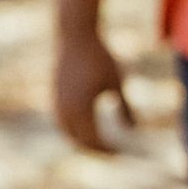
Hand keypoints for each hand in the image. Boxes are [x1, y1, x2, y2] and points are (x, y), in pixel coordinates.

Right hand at [53, 29, 136, 153]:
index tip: (120, 153)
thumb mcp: (117, 83)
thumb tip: (133, 129)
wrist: (75, 35)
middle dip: (94, 149)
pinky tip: (85, 128)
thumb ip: (125, 108)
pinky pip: (61, 120)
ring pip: (66, 132)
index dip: (106, 149)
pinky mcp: (53, 94)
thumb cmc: (99, 57)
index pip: (93, 140)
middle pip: (78, 140)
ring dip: (81, 140)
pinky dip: (72, 129)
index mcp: (81, 109)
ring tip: (98, 144)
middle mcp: (65, 109)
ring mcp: (56, 102)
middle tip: (111, 153)